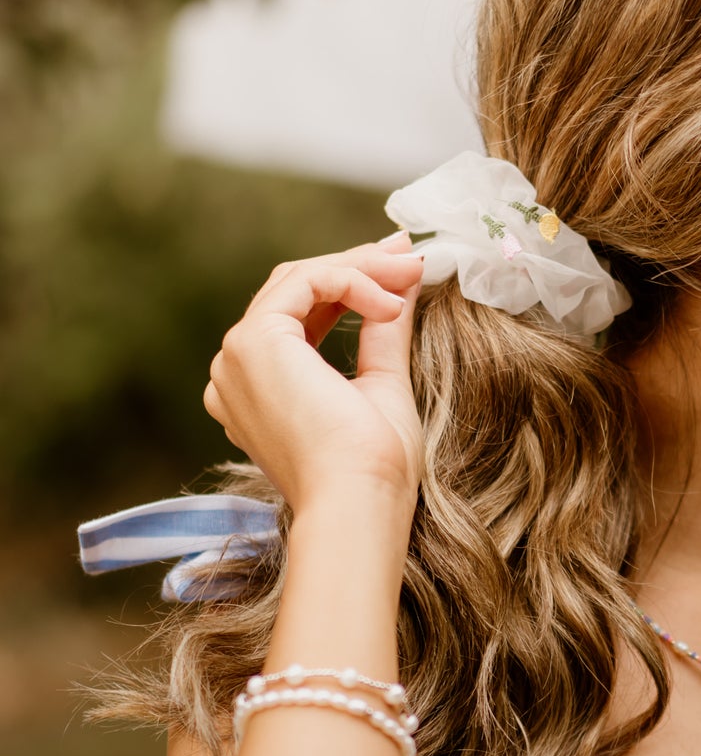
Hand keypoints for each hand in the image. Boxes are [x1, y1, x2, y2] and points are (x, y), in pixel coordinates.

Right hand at [203, 234, 426, 517]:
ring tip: (409, 271)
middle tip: (408, 253)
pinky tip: (390, 304)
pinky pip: (306, 282)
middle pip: (294, 289)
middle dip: (358, 265)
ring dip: (361, 268)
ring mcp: (236, 356)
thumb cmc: (373, 468)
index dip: (350, 283)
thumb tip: (403, 279)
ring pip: (298, 279)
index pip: (298, 313)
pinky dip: (352, 280)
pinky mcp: (253, 342)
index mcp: (256, 388)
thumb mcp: (382, 384)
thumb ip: (383, 330)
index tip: (401, 268)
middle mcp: (235, 371)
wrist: (358, 502)